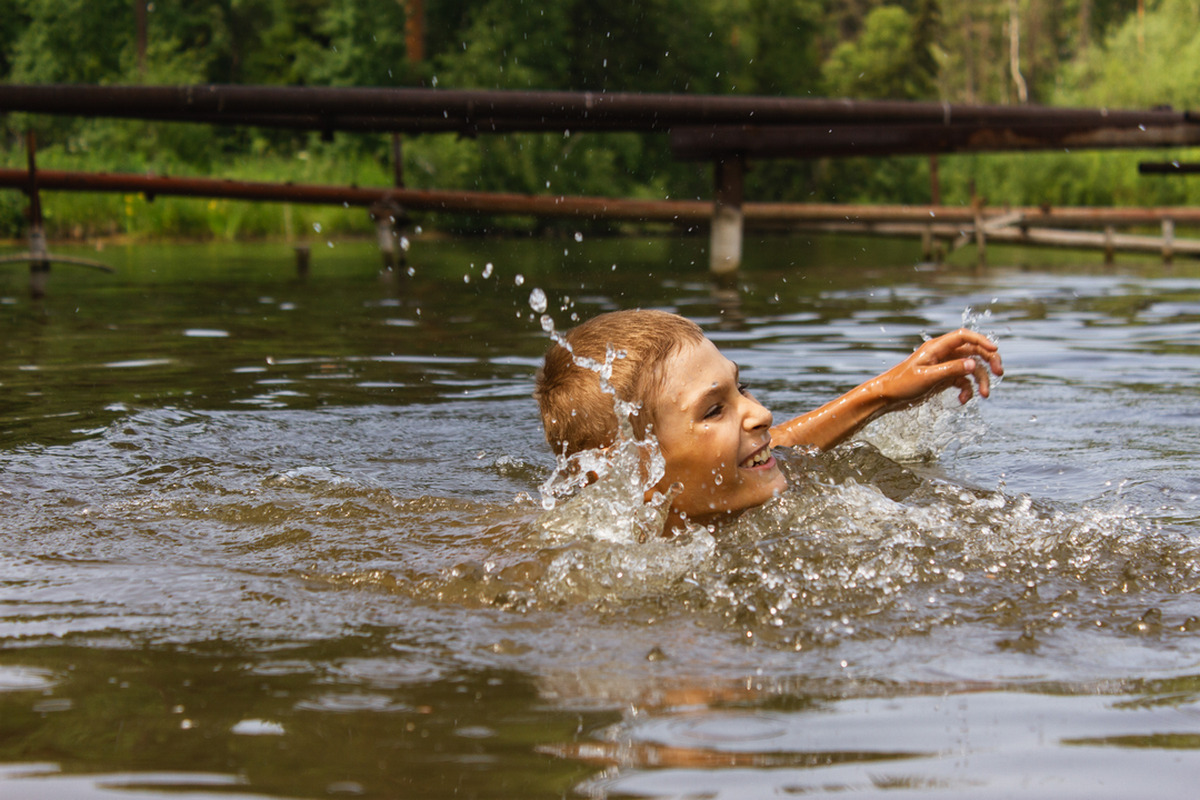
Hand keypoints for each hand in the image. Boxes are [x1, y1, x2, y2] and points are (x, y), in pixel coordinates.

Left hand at [868, 328, 1002, 411]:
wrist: (886, 396)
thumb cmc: (901, 384)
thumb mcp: (928, 377)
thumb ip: (951, 370)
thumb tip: (974, 364)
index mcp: (936, 347)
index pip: (964, 336)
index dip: (981, 340)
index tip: (995, 350)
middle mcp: (942, 354)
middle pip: (972, 351)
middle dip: (987, 361)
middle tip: (999, 373)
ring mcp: (944, 366)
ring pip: (970, 368)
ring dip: (980, 380)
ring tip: (984, 395)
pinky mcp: (944, 378)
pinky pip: (962, 381)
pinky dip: (967, 390)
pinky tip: (963, 400)